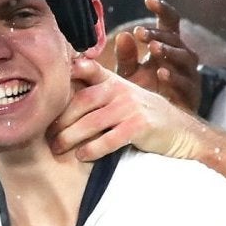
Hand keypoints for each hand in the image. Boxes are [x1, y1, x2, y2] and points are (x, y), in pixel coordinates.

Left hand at [48, 57, 206, 163]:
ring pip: (92, 122)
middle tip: (47, 135)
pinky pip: (110, 139)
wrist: (178, 130)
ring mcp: (131, 107)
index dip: (71, 70)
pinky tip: (82, 155)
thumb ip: (100, 91)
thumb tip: (67, 89)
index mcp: (114, 81)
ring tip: (58, 148)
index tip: (50, 80)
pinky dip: (93, 148)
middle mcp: (121, 90)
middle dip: (61, 120)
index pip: (89, 72)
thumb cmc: (143, 115)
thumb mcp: (124, 97)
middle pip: (82, 102)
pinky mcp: (140, 126)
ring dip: (71, 137)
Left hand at [108, 0, 209, 113]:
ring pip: (184, 57)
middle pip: (175, 38)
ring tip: (153, 48)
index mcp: (168, 47)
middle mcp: (182, 57)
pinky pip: (185, 83)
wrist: (160, 127)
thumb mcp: (130, 75)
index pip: (170, 22)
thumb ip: (126, 58)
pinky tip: (161, 73)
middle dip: (158, 34)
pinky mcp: (192, 95)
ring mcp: (189, 75)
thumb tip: (122, 36)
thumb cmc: (144, 96)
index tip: (149, 0)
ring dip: (169, 51)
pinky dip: (174, 77)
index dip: (162, 10)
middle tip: (140, 32)